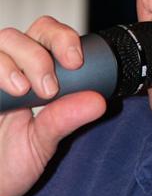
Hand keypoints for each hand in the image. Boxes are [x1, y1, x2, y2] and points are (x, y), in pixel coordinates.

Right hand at [0, 16, 105, 195]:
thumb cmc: (9, 162)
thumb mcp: (41, 143)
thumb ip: (64, 120)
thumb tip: (98, 102)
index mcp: (36, 70)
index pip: (51, 35)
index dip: (64, 39)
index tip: (76, 62)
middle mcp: (12, 65)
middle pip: (27, 33)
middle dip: (41, 55)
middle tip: (50, 88)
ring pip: (5, 40)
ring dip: (17, 62)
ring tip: (23, 91)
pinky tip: (6, 90)